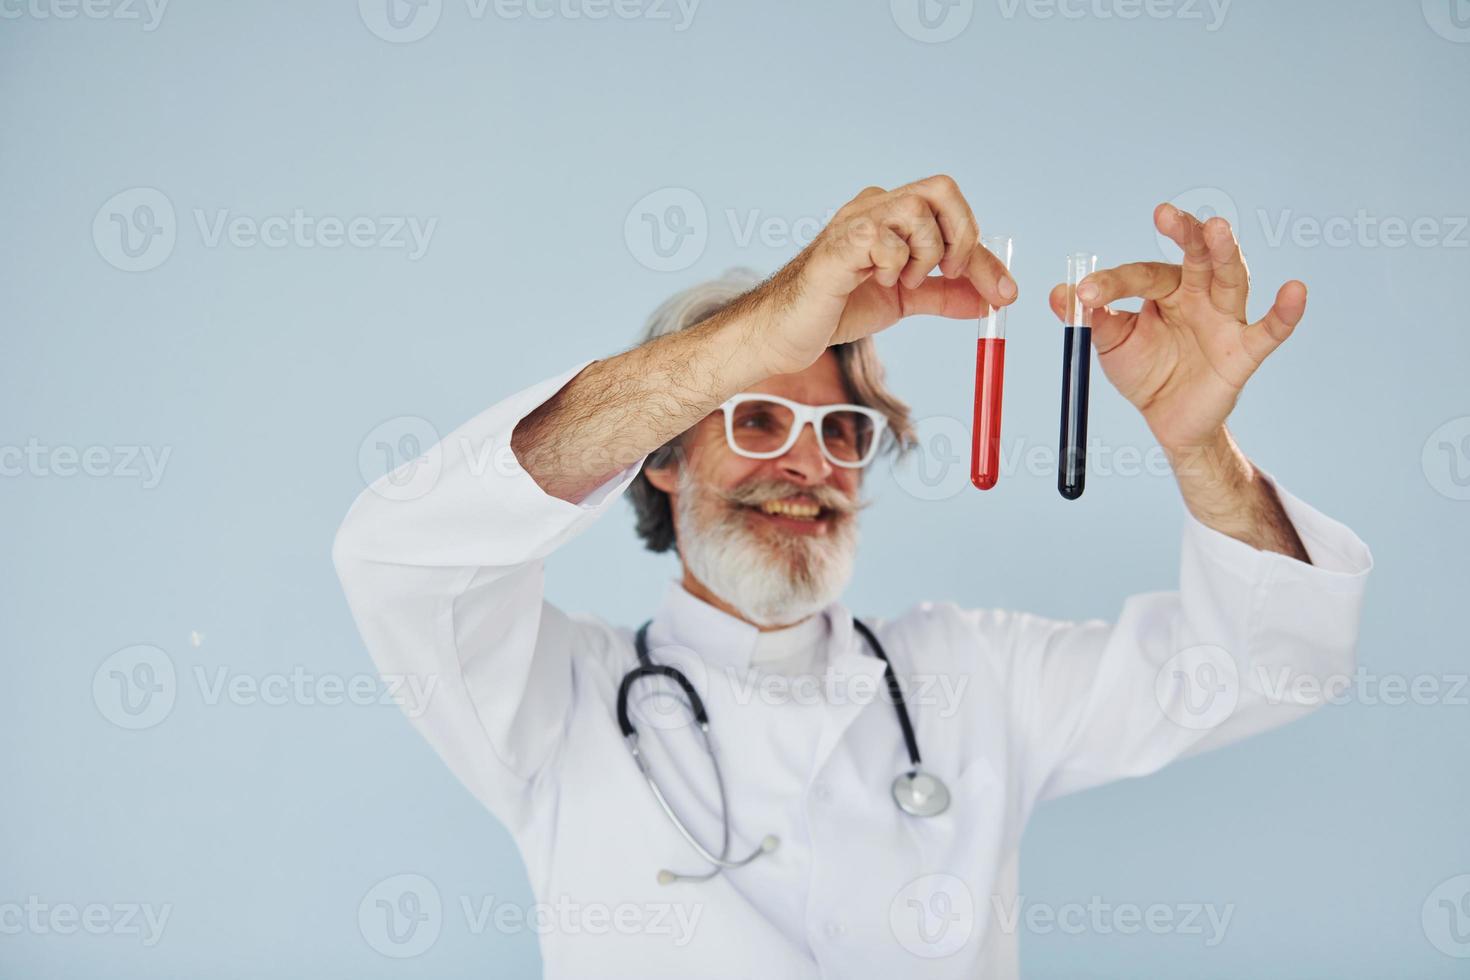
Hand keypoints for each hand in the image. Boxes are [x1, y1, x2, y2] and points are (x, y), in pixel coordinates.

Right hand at [753, 175, 1016, 376]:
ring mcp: (855, 221)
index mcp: (893, 215)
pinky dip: (894, 266)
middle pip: (941, 188)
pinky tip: (873, 282)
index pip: (953, 214)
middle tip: (949, 273)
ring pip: (917, 211)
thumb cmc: (836, 307)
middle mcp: (875, 206)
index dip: (985, 254)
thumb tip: (989, 300)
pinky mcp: (838, 245)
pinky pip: (885, 239)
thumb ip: (944, 294)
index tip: (1003, 293)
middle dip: (962, 236)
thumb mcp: (903, 300)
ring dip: (924, 255)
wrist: (786, 332)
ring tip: (899, 283)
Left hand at [1048, 205, 1306, 456]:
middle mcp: (1198, 295)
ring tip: (1217, 228)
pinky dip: (1285, 311)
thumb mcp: (1111, 344)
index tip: (1085, 293)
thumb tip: (1059, 294)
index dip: (1113, 283)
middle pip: (1196, 257)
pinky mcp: (1243, 352)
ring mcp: (1224, 320)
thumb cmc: (1144, 371)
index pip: (1141, 275)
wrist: (1167, 420)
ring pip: (1231, 279)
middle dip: (1185, 234)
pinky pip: (1269, 330)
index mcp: (1164, 289)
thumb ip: (1092, 318)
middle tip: (1167, 214)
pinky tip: (1295, 290)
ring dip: (1224, 253)